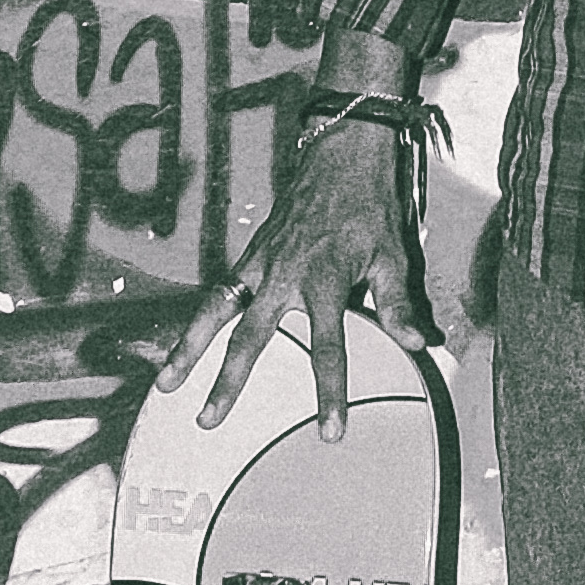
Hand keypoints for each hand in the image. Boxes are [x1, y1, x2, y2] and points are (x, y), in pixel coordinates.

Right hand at [168, 111, 424, 443]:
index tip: (330, 432)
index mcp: (325, 278)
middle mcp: (284, 274)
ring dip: (189, 349)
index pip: (328, 347)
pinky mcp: (250, 254)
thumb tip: (418, 344)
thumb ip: (398, 304)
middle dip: (229, 382)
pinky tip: (181, 346)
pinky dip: (198, 319)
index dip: (330, 392)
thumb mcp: (394, 253)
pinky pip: (218, 291)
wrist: (344, 152)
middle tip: (209, 420)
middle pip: (251, 337)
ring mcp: (261, 263)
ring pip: (216, 312)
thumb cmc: (372, 206)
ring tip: (166, 385)